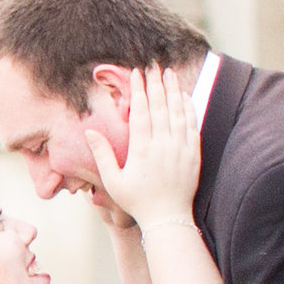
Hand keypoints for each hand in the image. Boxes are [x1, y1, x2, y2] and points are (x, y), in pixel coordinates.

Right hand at [87, 66, 203, 229]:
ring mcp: (180, 149)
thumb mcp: (113, 181)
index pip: (142, 111)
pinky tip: (185, 96)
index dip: (139, 90)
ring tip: (170, 73)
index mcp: (142, 150)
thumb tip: (90, 131)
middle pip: (161, 106)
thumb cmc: (137, 201)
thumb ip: (102, 154)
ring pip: (178, 112)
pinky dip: (189, 108)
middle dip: (157, 83)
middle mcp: (163, 145)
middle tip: (154, 66)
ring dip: (174, 90)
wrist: (168, 218)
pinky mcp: (193, 154)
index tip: (137, 73)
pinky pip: (192, 125)